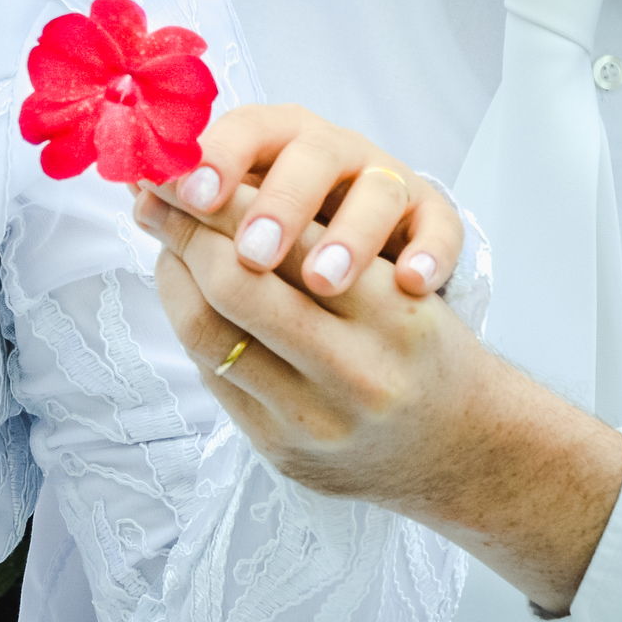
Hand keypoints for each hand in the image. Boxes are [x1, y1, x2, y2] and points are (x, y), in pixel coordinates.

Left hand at [134, 181, 621, 614]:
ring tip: (162, 234)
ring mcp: (317, 423)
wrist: (463, 450)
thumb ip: (328, 234)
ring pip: (210, 334)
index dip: (222, 199)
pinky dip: (187, 320)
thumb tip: (220, 185)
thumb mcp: (401, 281)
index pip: (286, 240)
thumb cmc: (423, 347)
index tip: (182, 167)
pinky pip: (212, 377)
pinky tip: (182, 288)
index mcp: (394, 313)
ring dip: (173, 274)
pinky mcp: (284, 454)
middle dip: (186, 229)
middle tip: (158, 193)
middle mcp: (358, 372)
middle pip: (237, 284)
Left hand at [167, 104, 462, 295]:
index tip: (186, 198)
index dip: (216, 160)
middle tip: (252, 255)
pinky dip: (431, 252)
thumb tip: (132, 188)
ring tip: (326, 280)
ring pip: (377, 193)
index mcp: (274, 141)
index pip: (245, 131)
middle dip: (277, 206)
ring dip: (349, 234)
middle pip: (310, 159)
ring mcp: (388, 183)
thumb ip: (196, 201)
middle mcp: (332, 153)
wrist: (362, 268)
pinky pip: (441, 228)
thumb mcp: (240, 211)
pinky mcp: (432, 219)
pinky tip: (411, 283)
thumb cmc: (285, 235)